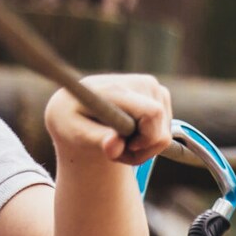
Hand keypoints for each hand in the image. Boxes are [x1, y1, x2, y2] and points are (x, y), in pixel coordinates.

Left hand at [45, 73, 172, 166]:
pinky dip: (148, 139)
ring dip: (142, 146)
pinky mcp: (159, 92)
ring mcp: (152, 86)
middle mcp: (139, 83)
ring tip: (116, 141)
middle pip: (160, 131)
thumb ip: (96, 140)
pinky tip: (127, 133)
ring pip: (164, 133)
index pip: (152, 113)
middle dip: (141, 150)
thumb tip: (115, 145)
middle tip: (114, 152)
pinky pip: (164, 129)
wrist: (72, 103)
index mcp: (116, 89)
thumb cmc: (71, 120)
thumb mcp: (74, 133)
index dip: (146, 139)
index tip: (124, 147)